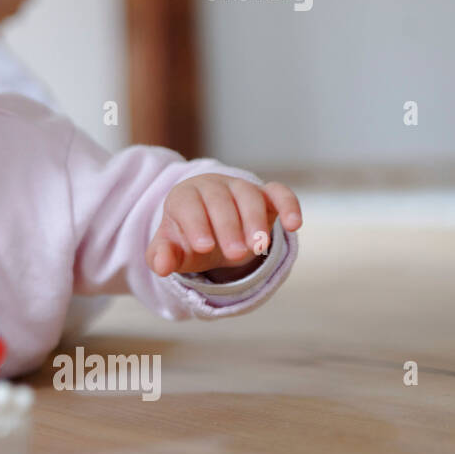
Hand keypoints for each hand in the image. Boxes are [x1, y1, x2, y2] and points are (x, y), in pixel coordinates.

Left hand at [146, 175, 301, 279]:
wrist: (211, 228)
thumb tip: (161, 266)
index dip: (196, 224)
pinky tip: (293, 224)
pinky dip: (288, 205)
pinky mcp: (267, 195)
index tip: (204, 247)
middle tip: (235, 254)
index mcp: (184, 197)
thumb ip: (162, 257)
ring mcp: (240, 188)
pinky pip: (279, 193)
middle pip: (220, 201)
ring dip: (255, 220)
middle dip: (228, 227)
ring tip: (258, 247)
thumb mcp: (172, 250)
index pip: (188, 205)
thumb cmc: (189, 238)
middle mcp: (212, 187)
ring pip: (249, 196)